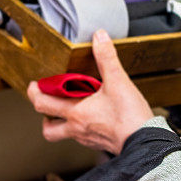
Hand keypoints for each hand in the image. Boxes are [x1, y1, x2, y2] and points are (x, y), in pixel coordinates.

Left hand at [27, 29, 153, 154]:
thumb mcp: (118, 81)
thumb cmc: (130, 117)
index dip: (35, 93)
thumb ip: (107, 58)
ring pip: (64, 135)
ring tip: (69, 109)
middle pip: (48, 129)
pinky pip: (82, 137)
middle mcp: (77, 128)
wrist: (146, 141)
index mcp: (76, 112)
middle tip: (47, 101)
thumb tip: (99, 37)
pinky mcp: (99, 143)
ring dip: (61, 123)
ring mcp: (87, 139)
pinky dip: (81, 127)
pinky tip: (93, 117)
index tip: (34, 85)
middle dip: (44, 115)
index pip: (43, 104)